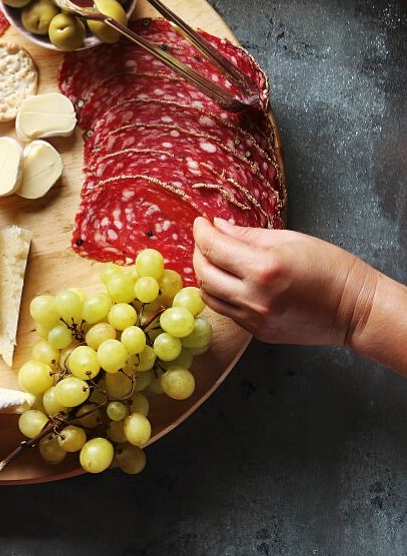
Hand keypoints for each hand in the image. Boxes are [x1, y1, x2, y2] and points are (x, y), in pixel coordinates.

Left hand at [192, 217, 378, 346]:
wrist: (355, 309)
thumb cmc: (330, 267)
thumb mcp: (289, 239)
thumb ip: (247, 235)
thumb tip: (218, 227)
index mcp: (263, 268)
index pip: (214, 248)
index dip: (201, 232)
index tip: (201, 222)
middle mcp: (255, 298)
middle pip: (204, 274)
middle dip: (199, 252)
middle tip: (206, 239)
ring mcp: (255, 319)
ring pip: (210, 296)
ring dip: (205, 275)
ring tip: (215, 259)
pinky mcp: (259, 332)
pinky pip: (227, 311)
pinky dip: (221, 293)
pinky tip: (230, 280)